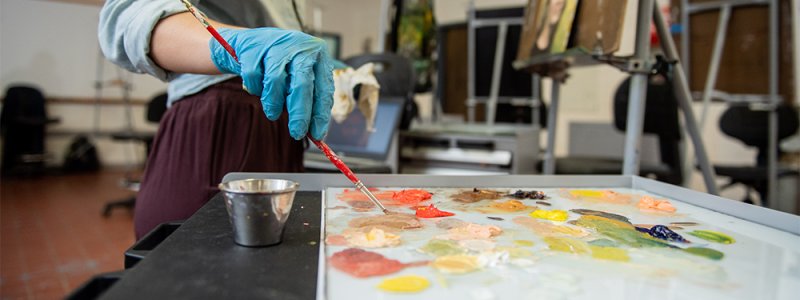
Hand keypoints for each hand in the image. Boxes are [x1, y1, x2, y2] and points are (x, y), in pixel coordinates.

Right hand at [210, 28, 333, 139]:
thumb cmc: (283, 64)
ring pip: (275, 82)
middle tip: (296, 133)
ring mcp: (275, 45)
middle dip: (300, 114)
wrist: (252, 41)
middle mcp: (299, 47)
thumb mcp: (301, 74)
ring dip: (274, 104)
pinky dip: (255, 90)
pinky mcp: (253, 48)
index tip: (318, 134)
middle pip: (302, 85)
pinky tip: (258, 90)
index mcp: (318, 54)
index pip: (323, 88)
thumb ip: (310, 98)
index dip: (321, 115)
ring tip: (273, 113)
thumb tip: (314, 131)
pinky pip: (254, 77)